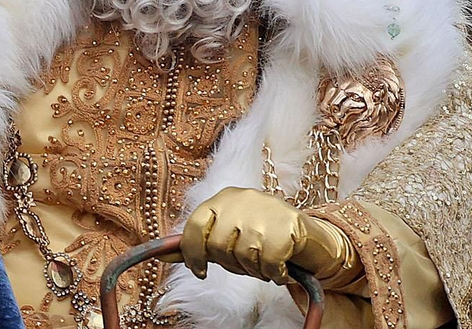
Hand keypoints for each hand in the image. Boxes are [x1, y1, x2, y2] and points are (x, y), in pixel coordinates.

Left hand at [176, 187, 357, 286]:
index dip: (192, 253)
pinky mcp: (286, 229)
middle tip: (245, 263)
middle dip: (229, 264)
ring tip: (264, 262)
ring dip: (253, 270)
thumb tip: (162, 254)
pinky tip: (279, 267)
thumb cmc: (262, 234)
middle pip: (217, 246)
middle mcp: (242, 199)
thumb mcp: (229, 232)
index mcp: (224, 197)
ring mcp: (264, 212)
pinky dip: (273, 274)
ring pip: (242, 257)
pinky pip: (267, 265)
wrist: (309, 235)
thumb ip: (199, 242)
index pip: (194, 224)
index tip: (199, 270)